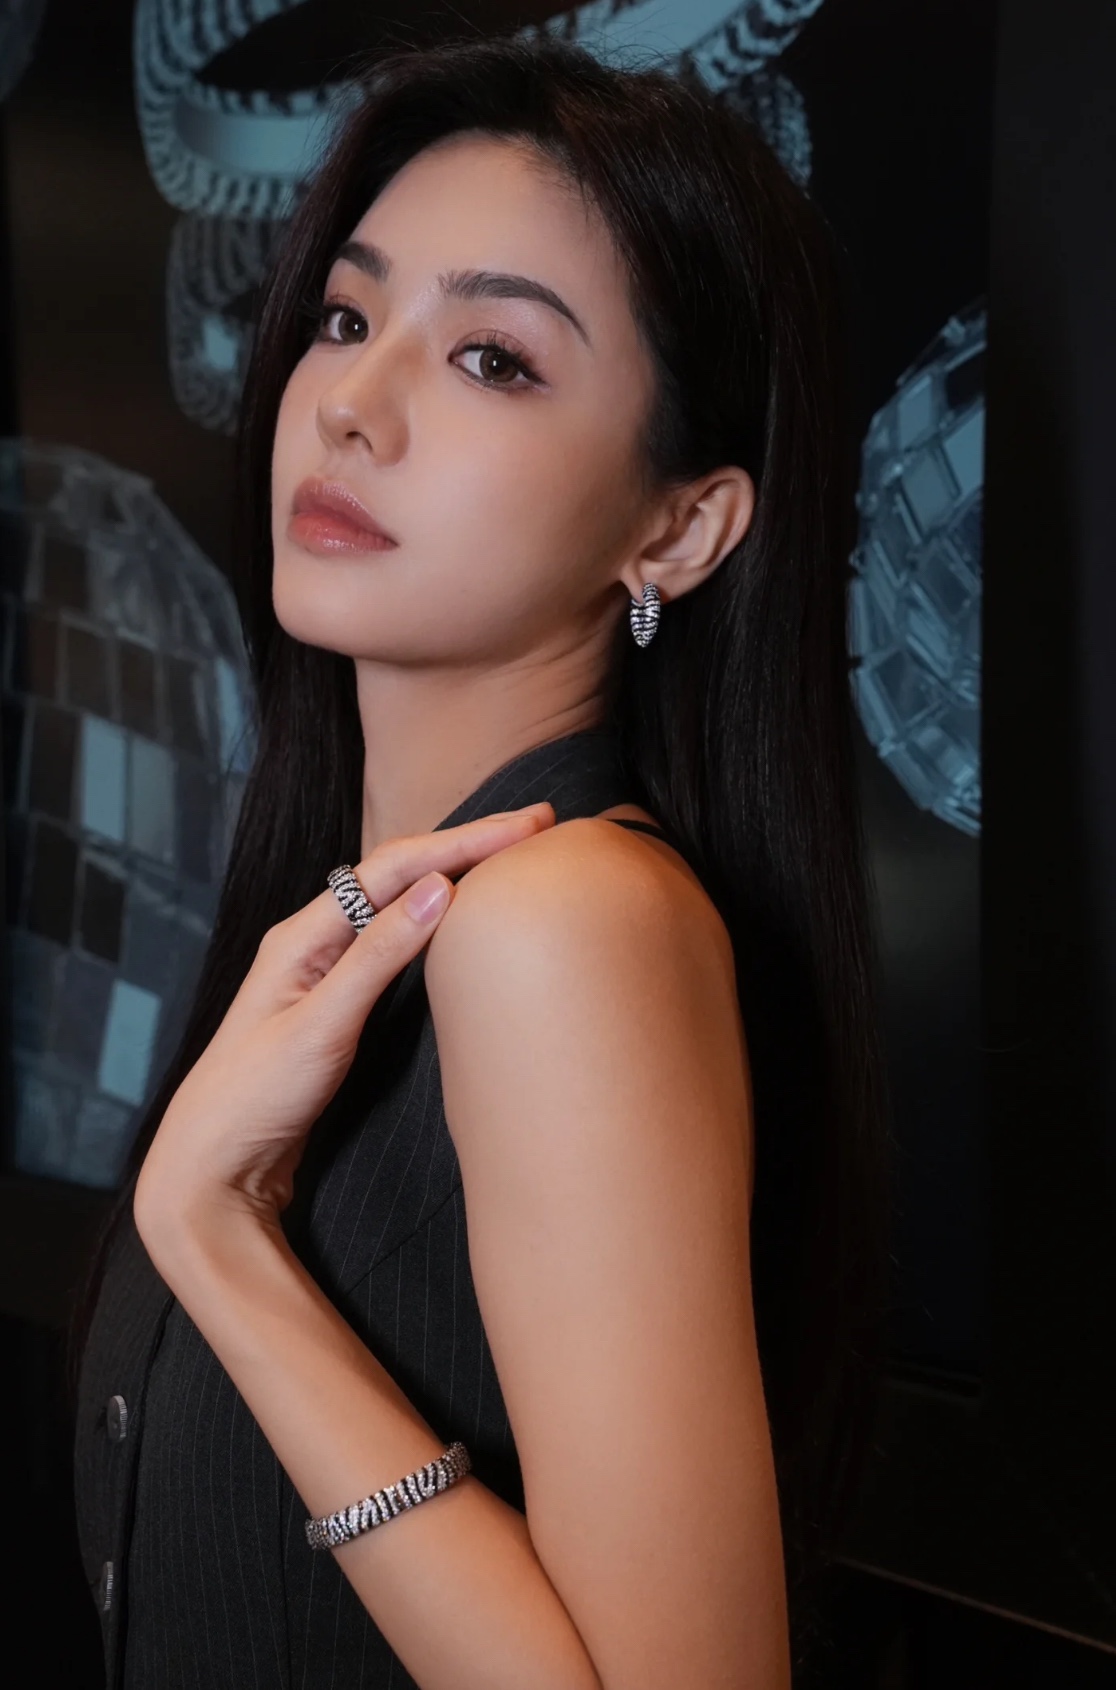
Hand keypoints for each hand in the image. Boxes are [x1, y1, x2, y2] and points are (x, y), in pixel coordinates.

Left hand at [133, 802, 555, 1258]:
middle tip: (538, 823)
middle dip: (469, 845)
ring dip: (456, 873)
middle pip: (402, 873)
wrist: (212, 1166)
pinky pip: (396, 940)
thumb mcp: (321, 1027)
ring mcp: (326, 969)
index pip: (396, 867)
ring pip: (400, 902)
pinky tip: (463, 916)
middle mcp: (314, 940)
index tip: (527, 825)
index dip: (465, 841)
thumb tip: (439, 889)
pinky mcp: (340, 1001)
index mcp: (303, 933)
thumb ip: (378, 958)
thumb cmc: (253, 1099)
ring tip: (512, 854)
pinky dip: (437, 918)